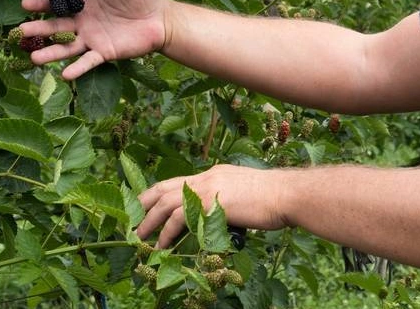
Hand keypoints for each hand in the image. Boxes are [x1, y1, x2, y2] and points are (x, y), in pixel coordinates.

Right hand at [20, 0, 168, 79]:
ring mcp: (93, 39)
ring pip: (67, 47)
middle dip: (38, 30)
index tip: (24, 4)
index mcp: (85, 4)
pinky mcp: (105, 52)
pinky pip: (88, 61)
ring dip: (51, 53)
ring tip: (33, 59)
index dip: (42, 4)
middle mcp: (84, 23)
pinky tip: (64, 75)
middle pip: (56, 27)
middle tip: (19, 32)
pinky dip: (77, 68)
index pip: (58, 4)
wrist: (161, 17)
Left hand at [137, 164, 288, 248]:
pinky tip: (161, 245)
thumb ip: (226, 201)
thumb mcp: (244, 194)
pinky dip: (166, 233)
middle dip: (144, 205)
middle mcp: (206, 177)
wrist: (286, 194)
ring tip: (139, 237)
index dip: (159, 193)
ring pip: (165, 203)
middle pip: (164, 188)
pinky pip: (179, 219)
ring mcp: (206, 189)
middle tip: (132, 221)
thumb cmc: (274, 198)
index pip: (178, 182)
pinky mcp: (208, 204)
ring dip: (149, 222)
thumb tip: (219, 216)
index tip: (146, 206)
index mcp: (214, 173)